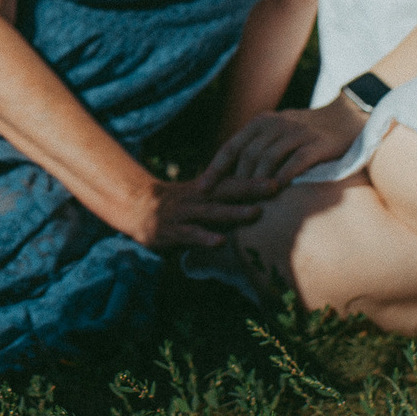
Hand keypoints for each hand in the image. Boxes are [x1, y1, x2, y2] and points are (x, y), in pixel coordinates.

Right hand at [120, 165, 278, 250]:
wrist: (135, 206)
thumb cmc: (176, 205)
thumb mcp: (199, 195)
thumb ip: (224, 197)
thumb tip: (258, 197)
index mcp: (206, 189)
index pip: (234, 180)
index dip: (256, 177)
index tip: (281, 174)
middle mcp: (197, 197)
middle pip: (227, 190)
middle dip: (251, 188)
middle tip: (275, 186)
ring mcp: (184, 213)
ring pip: (211, 211)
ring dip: (234, 212)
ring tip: (255, 213)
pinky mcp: (171, 230)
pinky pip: (189, 233)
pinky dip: (204, 236)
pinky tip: (219, 241)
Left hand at [205, 97, 366, 186]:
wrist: (347, 117)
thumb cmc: (306, 131)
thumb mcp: (277, 131)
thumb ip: (256, 146)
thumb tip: (229, 174)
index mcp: (262, 122)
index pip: (232, 146)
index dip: (215, 167)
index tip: (202, 187)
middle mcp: (277, 124)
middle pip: (248, 155)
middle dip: (236, 181)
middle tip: (228, 203)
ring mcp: (298, 133)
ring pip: (268, 159)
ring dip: (257, 182)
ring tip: (249, 202)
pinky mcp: (318, 144)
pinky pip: (297, 160)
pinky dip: (284, 175)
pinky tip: (277, 190)